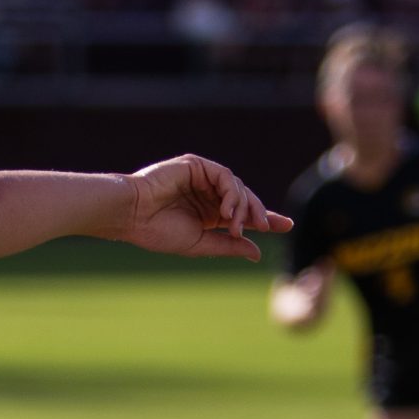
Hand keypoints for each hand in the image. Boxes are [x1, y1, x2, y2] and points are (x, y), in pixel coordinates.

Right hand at [120, 155, 289, 261]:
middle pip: (246, 199)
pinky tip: (228, 210)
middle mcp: (208, 194)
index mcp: (208, 214)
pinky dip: (232, 193)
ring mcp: (204, 178)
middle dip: (259, 213)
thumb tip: (257, 252)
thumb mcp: (200, 244)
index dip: (265, 219)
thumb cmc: (158, 232)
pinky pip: (226, 177)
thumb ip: (228, 245)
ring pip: (239, 188)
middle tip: (268, 226)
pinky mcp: (198, 166)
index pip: (242, 215)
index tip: (287, 226)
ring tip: (237, 225)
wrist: (132, 215)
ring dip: (244, 207)